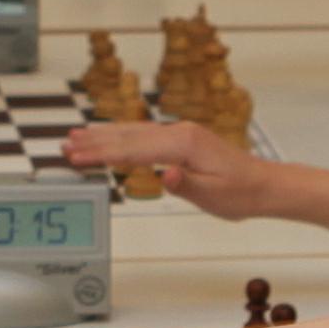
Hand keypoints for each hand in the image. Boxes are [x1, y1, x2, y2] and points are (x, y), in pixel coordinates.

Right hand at [61, 118, 282, 217]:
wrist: (263, 184)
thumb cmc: (241, 192)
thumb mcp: (214, 196)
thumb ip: (186, 185)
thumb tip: (165, 175)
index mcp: (185, 144)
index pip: (134, 150)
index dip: (103, 154)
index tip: (79, 157)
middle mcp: (180, 133)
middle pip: (128, 136)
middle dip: (94, 142)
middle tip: (65, 146)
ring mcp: (180, 134)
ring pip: (133, 132)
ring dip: (103, 135)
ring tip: (76, 137)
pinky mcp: (181, 140)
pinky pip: (143, 135)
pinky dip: (120, 136)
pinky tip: (108, 136)